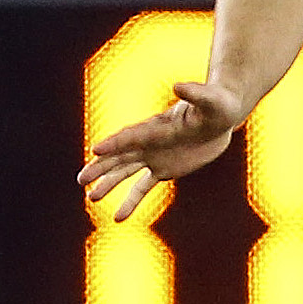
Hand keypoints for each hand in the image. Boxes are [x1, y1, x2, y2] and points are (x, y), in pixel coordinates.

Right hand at [77, 80, 243, 221]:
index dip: (114, 143)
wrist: (221, 115)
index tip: (95, 150)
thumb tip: (178, 85)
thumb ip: (195, 93)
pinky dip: (130, 201)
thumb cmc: (217, 103)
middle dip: (100, 167)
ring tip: (91, 198)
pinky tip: (119, 217)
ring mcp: (154, 156)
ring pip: (125, 172)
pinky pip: (143, 187)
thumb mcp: (209, 99)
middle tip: (81, 180)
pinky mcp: (164, 170)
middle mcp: (149, 142)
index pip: (130, 136)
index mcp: (156, 126)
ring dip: (108, 184)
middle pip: (119, 156)